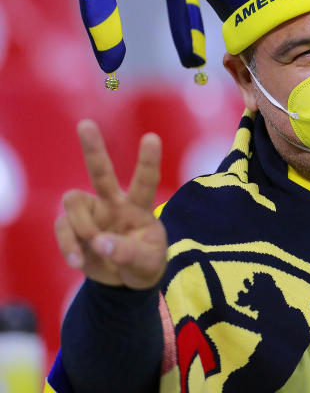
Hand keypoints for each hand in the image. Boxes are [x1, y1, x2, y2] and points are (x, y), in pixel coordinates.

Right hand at [54, 120, 167, 288]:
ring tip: (94, 246)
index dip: (148, 160)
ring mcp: (91, 213)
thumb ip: (129, 253)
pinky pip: (62, 227)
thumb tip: (101, 243)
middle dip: (93, 149)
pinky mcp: (72, 228)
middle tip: (86, 124)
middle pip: (101, 172)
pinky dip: (68, 244)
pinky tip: (79, 261)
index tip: (152, 137)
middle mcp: (114, 203)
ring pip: (72, 199)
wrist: (125, 280)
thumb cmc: (144, 263)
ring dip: (81, 225)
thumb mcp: (148, 263)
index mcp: (139, 207)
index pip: (146, 180)